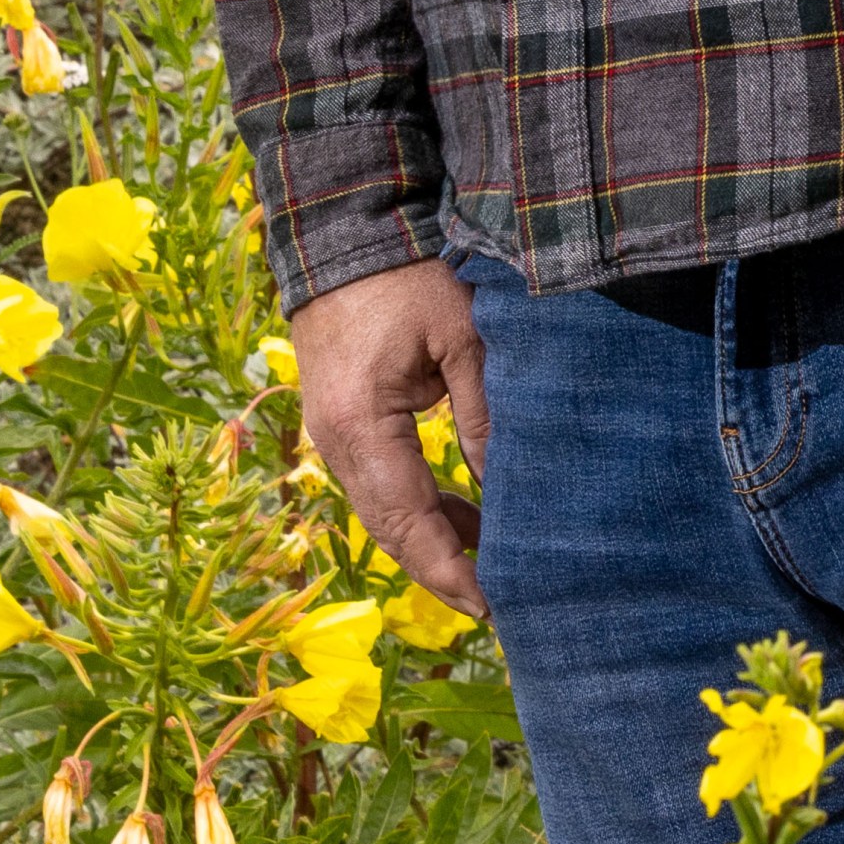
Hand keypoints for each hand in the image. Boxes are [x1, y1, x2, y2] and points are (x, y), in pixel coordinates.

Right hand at [290, 256, 491, 621]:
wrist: (343, 239)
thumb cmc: (407, 279)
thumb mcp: (463, 339)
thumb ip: (484, 414)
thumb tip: (510, 484)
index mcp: (360, 426)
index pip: (407, 518)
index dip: (448, 567)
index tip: (490, 603)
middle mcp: (335, 442)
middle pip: (389, 528)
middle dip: (440, 570)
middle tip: (498, 603)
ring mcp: (333, 435)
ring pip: (384, 509)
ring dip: (433, 539)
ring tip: (495, 565)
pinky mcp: (344, 423)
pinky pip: (383, 482)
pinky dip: (422, 506)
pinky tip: (468, 518)